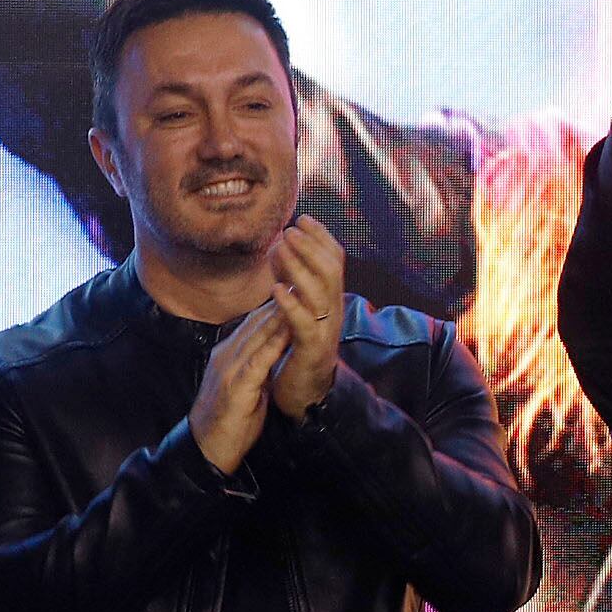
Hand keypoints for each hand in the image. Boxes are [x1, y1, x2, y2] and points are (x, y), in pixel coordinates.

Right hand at [194, 302, 287, 474]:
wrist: (206, 449)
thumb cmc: (228, 421)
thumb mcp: (245, 387)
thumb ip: (256, 366)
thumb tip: (271, 351)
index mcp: (228, 355)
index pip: (253, 322)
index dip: (275, 303)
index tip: (296, 285)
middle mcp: (227, 355)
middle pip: (255, 321)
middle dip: (280, 299)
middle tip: (301, 276)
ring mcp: (230, 369)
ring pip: (256, 334)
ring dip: (279, 313)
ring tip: (299, 293)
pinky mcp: (236, 386)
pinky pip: (258, 359)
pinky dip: (274, 342)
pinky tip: (288, 329)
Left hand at [267, 221, 346, 417]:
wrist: (306, 393)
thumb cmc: (298, 349)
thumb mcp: (299, 310)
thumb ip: (295, 283)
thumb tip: (284, 250)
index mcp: (331, 300)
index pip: (334, 260)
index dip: (321, 237)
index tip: (303, 217)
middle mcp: (333, 311)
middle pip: (331, 270)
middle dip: (311, 245)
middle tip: (290, 229)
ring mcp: (325, 330)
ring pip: (320, 292)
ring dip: (299, 267)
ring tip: (281, 248)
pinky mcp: (312, 350)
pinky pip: (304, 324)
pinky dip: (290, 304)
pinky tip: (276, 290)